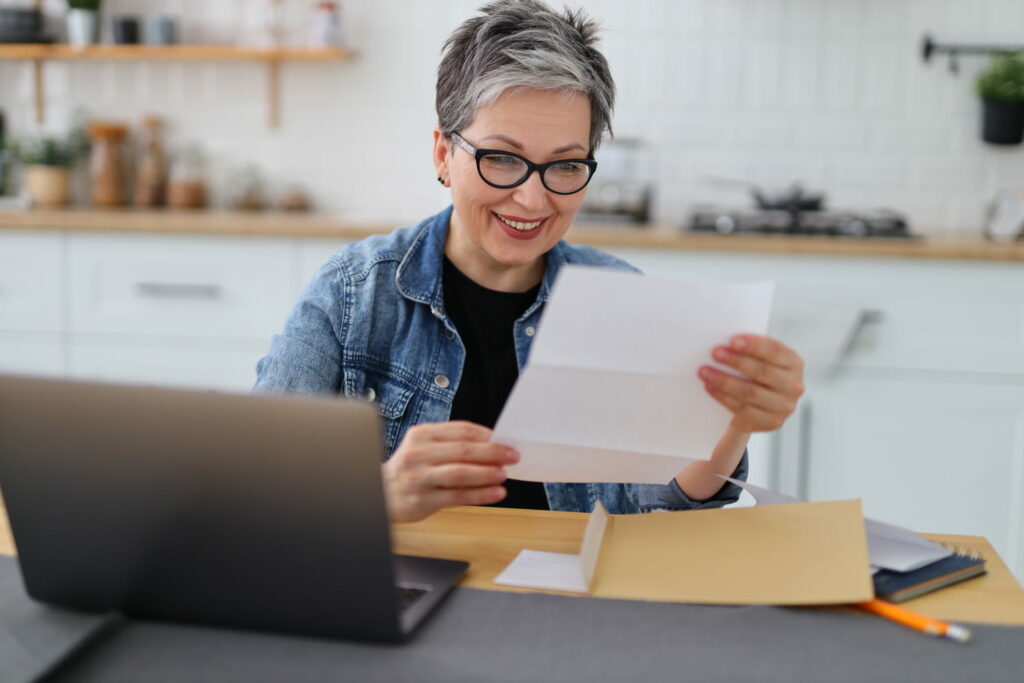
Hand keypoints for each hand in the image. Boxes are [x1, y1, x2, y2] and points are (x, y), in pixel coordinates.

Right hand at [382, 421, 518, 522]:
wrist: (380, 493)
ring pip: (460, 473)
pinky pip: (457, 496)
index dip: (487, 435)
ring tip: (503, 474)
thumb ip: (452, 445)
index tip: (505, 440)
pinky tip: (495, 493)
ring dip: (486, 473)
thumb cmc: (410, 469)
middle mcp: (419, 454)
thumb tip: (492, 445)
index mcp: (422, 435)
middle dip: (492, 453)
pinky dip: (480, 494)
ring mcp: (419, 477)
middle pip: (463, 450)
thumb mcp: (424, 448)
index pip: (461, 430)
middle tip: (512, 456)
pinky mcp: (423, 500)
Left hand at [698, 335, 804, 432]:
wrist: (761, 405)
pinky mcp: (770, 422)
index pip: (775, 351)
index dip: (754, 345)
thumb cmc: (757, 373)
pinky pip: (742, 409)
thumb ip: (751, 350)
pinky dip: (723, 397)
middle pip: (762, 371)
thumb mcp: (762, 359)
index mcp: (794, 363)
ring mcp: (784, 407)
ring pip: (750, 392)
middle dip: (736, 361)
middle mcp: (794, 386)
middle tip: (715, 353)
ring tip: (704, 371)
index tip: (732, 341)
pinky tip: (710, 387)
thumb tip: (724, 342)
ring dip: (723, 380)